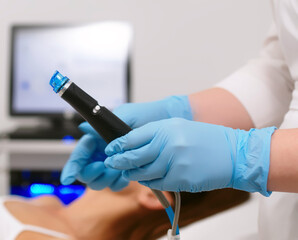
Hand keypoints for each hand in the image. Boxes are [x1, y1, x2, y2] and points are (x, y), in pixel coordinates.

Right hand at [61, 95, 191, 190]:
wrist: (167, 122)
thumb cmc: (146, 116)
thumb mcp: (125, 116)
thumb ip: (104, 124)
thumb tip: (84, 128)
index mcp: (98, 138)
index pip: (79, 155)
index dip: (72, 167)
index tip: (68, 179)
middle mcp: (103, 152)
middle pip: (86, 172)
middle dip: (92, 174)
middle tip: (104, 167)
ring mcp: (114, 163)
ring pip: (99, 181)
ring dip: (106, 179)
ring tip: (119, 171)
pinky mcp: (126, 170)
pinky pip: (115, 184)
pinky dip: (118, 183)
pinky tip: (126, 176)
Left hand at [104, 118, 275, 195]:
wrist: (233, 154)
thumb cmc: (206, 139)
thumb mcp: (178, 127)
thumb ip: (155, 134)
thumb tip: (131, 143)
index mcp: (165, 128)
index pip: (132, 137)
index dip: (118, 145)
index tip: (110, 149)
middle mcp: (167, 144)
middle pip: (133, 156)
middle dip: (118, 161)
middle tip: (111, 163)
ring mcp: (174, 163)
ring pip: (143, 173)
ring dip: (132, 174)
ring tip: (127, 173)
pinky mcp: (180, 179)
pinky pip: (157, 183)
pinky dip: (149, 182)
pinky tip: (146, 179)